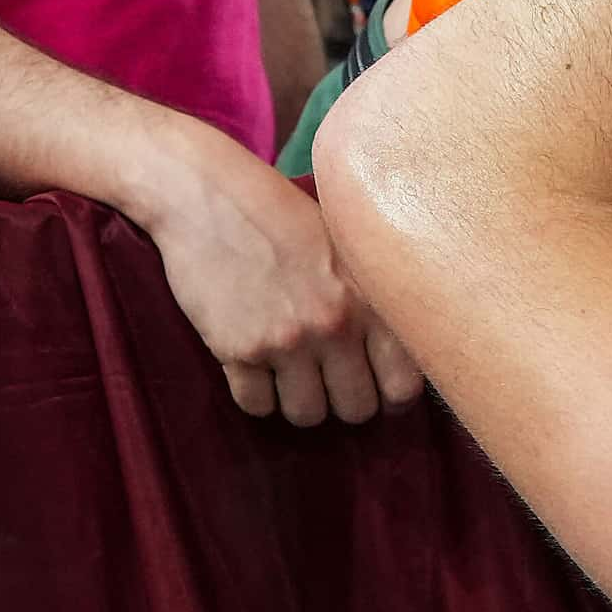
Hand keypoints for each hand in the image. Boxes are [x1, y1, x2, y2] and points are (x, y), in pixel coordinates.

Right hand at [138, 137, 417, 425]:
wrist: (207, 197)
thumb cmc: (281, 214)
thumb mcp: (346, 244)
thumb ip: (373, 298)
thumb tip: (401, 355)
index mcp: (370, 298)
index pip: (403, 387)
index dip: (391, 396)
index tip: (377, 388)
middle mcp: (334, 326)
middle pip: (355, 409)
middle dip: (342, 400)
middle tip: (327, 379)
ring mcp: (285, 341)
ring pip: (306, 415)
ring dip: (299, 401)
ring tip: (290, 373)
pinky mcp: (237, 351)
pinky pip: (257, 406)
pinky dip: (257, 395)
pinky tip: (255, 367)